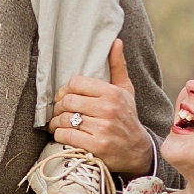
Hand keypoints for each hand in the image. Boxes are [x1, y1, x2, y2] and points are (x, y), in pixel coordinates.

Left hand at [50, 38, 153, 179]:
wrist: (138, 151)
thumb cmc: (128, 117)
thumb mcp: (126, 91)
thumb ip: (118, 66)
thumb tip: (116, 41)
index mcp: (112, 93)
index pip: (76, 83)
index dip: (65, 90)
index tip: (64, 97)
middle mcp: (108, 109)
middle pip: (68, 101)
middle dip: (58, 107)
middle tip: (58, 111)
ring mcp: (102, 128)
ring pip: (65, 119)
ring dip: (56, 122)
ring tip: (56, 123)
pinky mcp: (96, 146)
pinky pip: (67, 136)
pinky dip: (59, 135)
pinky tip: (61, 134)